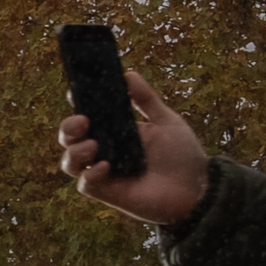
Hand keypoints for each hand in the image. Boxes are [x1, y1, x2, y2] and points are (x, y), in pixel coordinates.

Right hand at [57, 70, 208, 227]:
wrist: (197, 189)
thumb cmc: (183, 156)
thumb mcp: (166, 121)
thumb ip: (146, 99)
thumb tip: (129, 74)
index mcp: (115, 131)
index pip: (86, 116)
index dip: (77, 105)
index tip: (76, 94)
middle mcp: (104, 151)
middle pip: (70, 138)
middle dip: (68, 128)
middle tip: (82, 122)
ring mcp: (103, 172)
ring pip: (69, 162)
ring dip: (74, 151)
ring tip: (93, 146)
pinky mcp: (106, 192)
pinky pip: (84, 183)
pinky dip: (90, 174)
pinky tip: (106, 167)